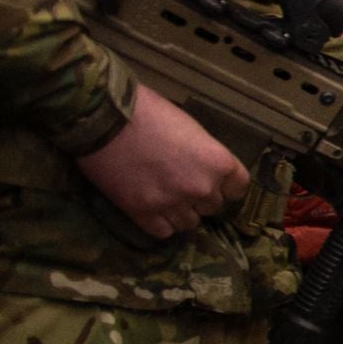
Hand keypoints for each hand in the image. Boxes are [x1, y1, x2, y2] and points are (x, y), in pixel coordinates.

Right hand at [75, 84, 247, 238]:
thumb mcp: (190, 128)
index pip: (238, 188)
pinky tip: (151, 210)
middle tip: (181, 185)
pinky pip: (163, 232)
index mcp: (218, 162)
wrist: (104, 119)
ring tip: (165, 199)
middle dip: (200, 197)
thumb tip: (204, 166)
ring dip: (181, 213)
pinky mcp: (142, 213)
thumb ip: (204, 154)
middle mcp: (201, 187)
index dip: (227, 186)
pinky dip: (159, 224)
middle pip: (212, 206)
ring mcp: (172, 203)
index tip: (217, 183)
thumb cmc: (148, 112)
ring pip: (189, 223)